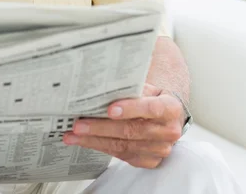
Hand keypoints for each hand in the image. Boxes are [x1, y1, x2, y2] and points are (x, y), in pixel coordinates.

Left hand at [63, 84, 184, 168]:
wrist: (167, 115)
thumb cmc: (154, 97)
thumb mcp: (148, 87)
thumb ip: (132, 87)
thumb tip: (103, 85)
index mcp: (171, 108)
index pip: (151, 108)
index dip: (130, 109)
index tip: (109, 109)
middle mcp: (168, 131)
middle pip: (132, 130)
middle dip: (101, 127)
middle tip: (79, 125)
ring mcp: (159, 149)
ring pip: (124, 146)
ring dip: (95, 140)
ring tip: (74, 135)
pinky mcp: (149, 160)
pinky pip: (122, 156)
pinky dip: (102, 147)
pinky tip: (86, 141)